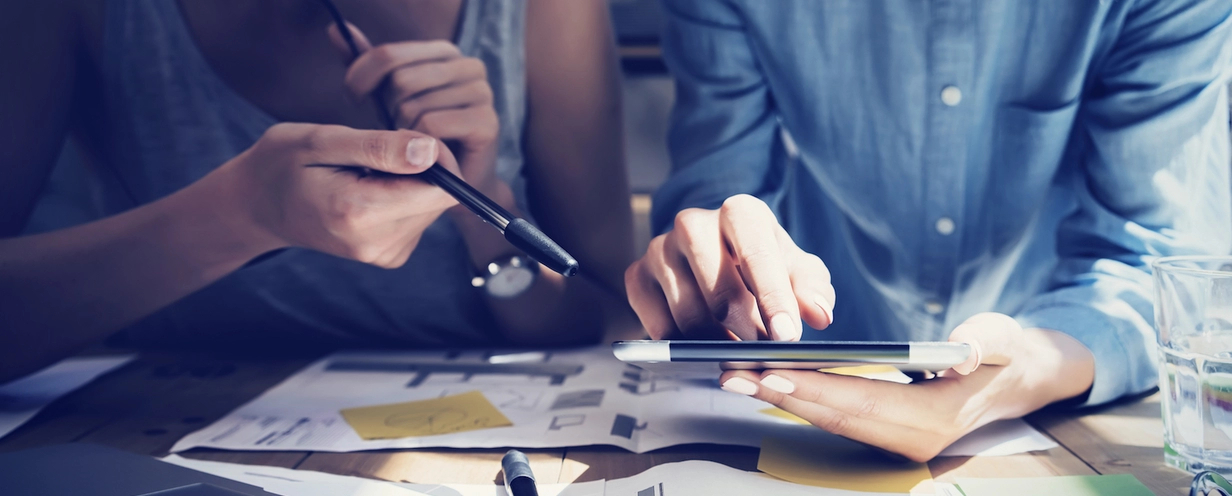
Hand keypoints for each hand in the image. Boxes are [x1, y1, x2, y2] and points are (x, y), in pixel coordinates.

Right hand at [216, 122, 458, 267]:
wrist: (258, 205)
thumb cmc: (283, 163)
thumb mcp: (322, 141)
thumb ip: (379, 147)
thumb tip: (431, 152)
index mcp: (359, 214)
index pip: (439, 190)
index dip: (437, 157)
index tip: (407, 137)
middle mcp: (376, 244)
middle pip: (439, 200)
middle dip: (422, 169)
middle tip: (377, 153)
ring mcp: (384, 256)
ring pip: (432, 208)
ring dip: (411, 182)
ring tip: (367, 173)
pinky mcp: (390, 256)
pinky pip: (419, 218)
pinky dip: (404, 197)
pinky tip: (370, 189)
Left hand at [328, 24, 500, 194]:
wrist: (452, 184)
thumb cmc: (417, 137)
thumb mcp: (386, 96)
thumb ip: (367, 64)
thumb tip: (335, 28)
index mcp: (445, 52)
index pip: (389, 55)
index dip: (360, 76)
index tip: (353, 98)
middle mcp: (469, 66)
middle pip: (401, 81)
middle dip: (388, 111)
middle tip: (396, 131)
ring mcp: (482, 93)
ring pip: (414, 106)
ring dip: (403, 133)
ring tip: (412, 146)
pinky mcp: (487, 122)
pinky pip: (432, 126)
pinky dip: (419, 146)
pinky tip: (424, 156)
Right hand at [625, 194, 834, 340]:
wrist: (717, 261)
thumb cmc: (763, 267)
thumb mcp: (797, 272)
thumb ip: (813, 289)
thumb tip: (819, 314)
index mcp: (739, 212)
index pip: (756, 254)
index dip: (773, 298)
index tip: (788, 336)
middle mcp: (693, 223)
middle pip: (720, 292)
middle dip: (747, 331)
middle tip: (764, 353)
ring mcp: (659, 248)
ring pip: (688, 315)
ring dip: (717, 342)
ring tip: (737, 349)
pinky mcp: (637, 276)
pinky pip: (658, 326)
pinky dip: (684, 345)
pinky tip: (703, 344)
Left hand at [718, 313, 1095, 461]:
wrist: (1020, 380)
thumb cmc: (1007, 352)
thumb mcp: (1003, 338)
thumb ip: (984, 344)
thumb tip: (965, 353)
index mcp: (936, 418)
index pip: (862, 402)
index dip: (814, 389)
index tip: (769, 372)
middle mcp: (912, 439)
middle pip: (833, 416)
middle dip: (779, 396)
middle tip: (731, 375)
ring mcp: (898, 441)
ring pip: (829, 420)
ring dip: (781, 400)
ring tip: (735, 378)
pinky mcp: (886, 433)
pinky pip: (835, 419)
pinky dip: (800, 401)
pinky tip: (767, 382)